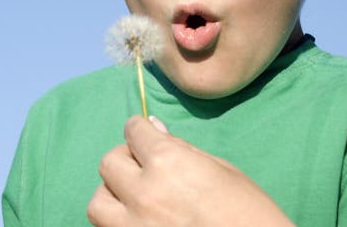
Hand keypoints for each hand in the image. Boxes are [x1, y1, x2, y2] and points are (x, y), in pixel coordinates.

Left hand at [87, 115, 293, 226]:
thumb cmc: (249, 211)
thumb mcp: (221, 170)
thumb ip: (182, 149)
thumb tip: (155, 130)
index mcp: (169, 162)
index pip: (134, 131)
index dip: (139, 129)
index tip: (143, 133)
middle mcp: (144, 193)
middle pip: (109, 163)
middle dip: (125, 158)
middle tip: (143, 164)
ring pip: (98, 203)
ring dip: (112, 194)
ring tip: (134, 197)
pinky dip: (117, 221)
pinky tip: (139, 219)